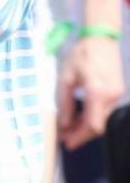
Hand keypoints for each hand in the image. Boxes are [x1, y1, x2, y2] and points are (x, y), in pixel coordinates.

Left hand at [58, 34, 124, 149]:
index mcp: (97, 92)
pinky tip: (81, 118)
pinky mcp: (118, 92)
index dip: (80, 137)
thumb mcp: (65, 78)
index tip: (67, 143)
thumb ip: (64, 103)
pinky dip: (93, 117)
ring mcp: (117, 95)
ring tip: (69, 129)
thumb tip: (64, 125)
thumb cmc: (81, 55)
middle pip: (98, 126)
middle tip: (65, 139)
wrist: (101, 39)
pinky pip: (105, 111)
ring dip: (86, 127)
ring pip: (103, 120)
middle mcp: (111, 96)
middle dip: (81, 135)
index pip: (92, 125)